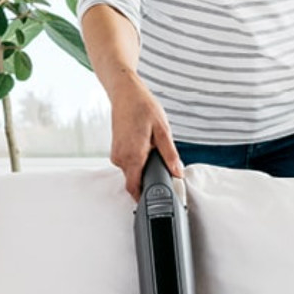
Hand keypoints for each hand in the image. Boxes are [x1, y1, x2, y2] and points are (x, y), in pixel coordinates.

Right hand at [110, 80, 183, 200]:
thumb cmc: (142, 107)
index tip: (157, 199)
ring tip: (155, 153)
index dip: (144, 197)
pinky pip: (128, 164)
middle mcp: (121, 158)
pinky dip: (138, 161)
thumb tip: (178, 172)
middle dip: (148, 180)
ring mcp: (116, 154)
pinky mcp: (116, 150)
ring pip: (131, 173)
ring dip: (143, 169)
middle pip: (134, 181)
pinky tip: (146, 148)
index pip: (134, 188)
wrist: (125, 93)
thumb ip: (170, 154)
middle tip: (164, 172)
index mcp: (133, 155)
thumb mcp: (163, 130)